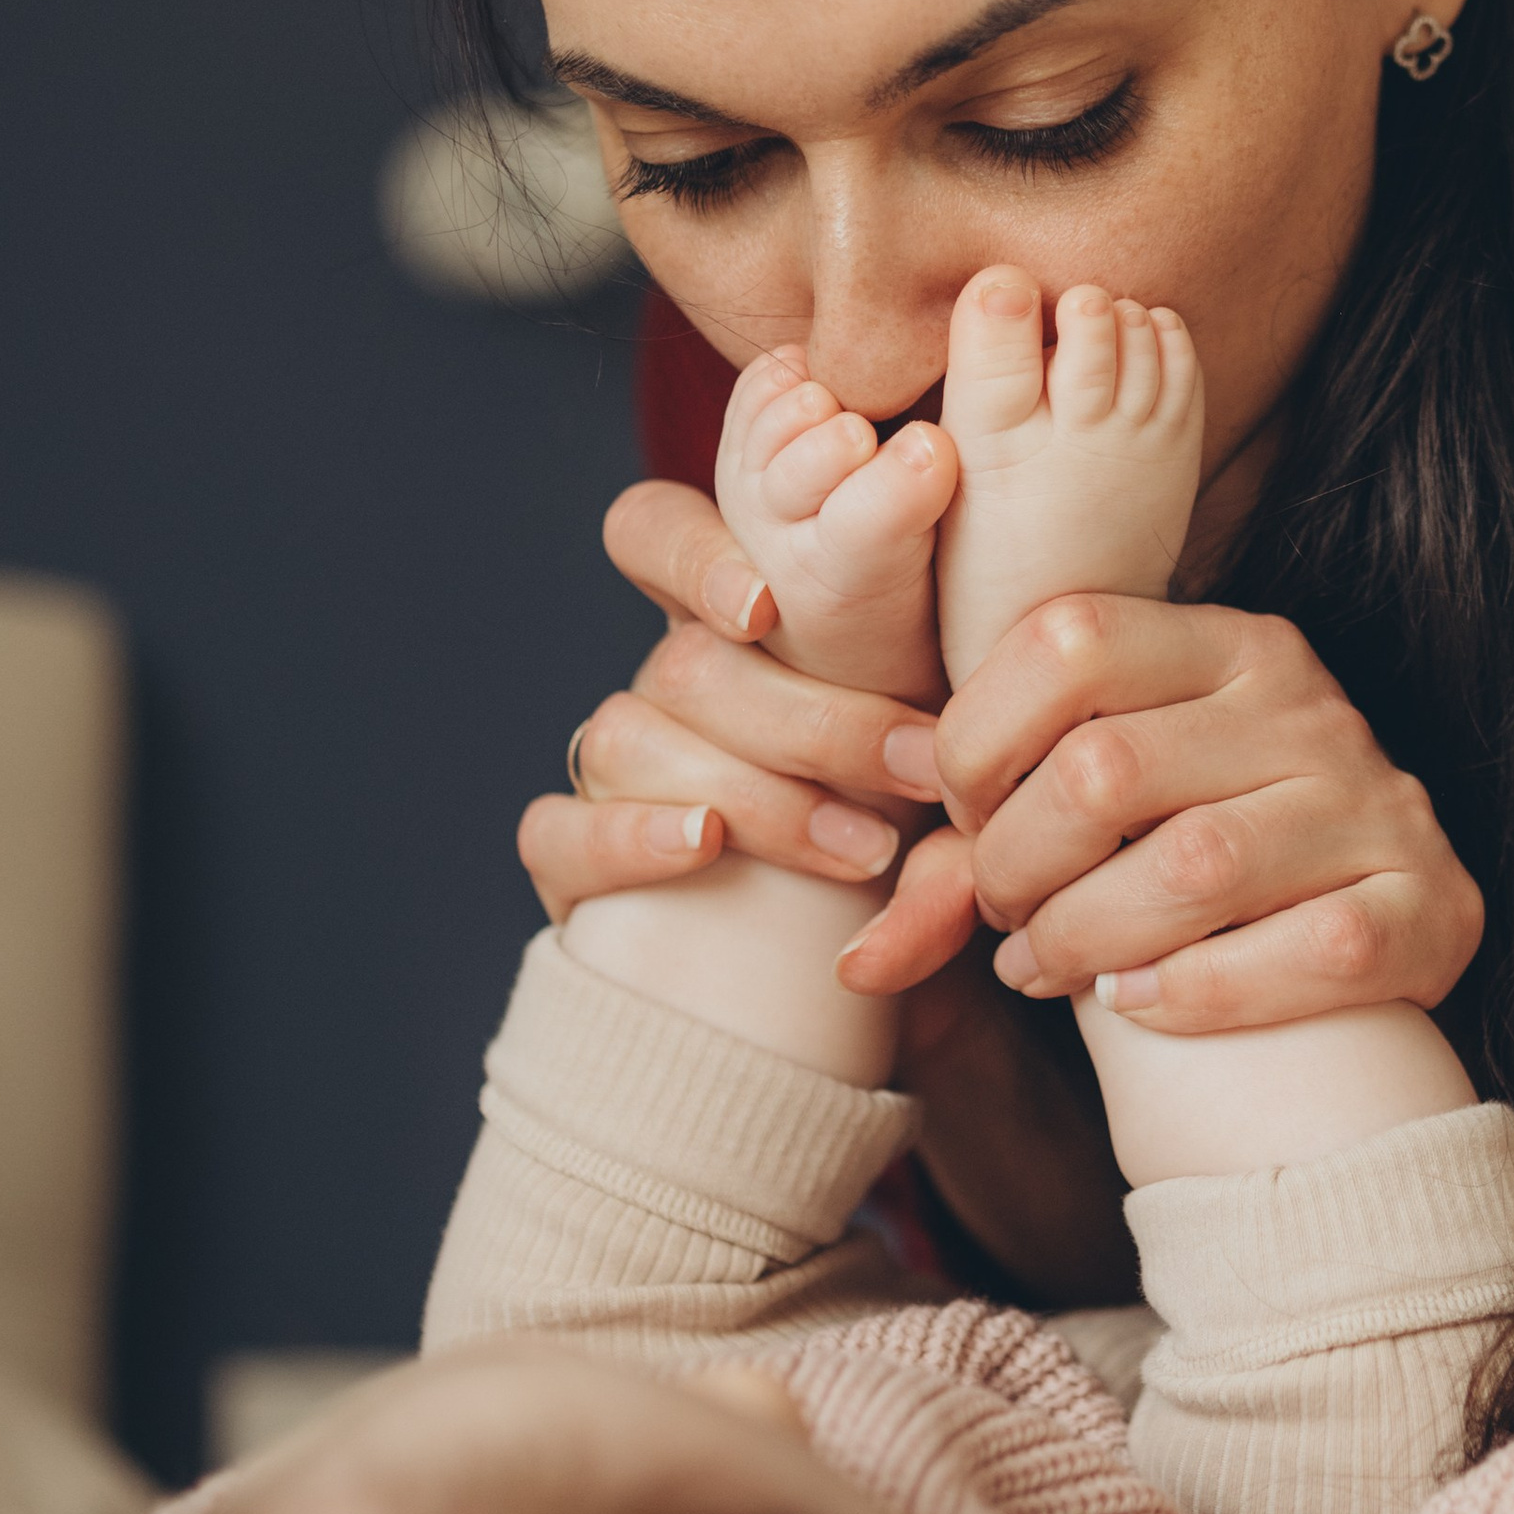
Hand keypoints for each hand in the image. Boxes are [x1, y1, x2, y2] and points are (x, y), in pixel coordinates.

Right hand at [517, 480, 947, 923]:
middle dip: (817, 725)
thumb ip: (954, 718)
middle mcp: (666, 685)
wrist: (893, 980)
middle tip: (920, 773)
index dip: (692, 556)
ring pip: (631, 739)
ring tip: (866, 851)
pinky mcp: (574, 862)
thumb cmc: (928, 832)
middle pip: (688, 666)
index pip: (656, 533)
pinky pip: (558, 831)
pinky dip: (628, 836)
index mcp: (738, 624)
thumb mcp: (955, 765)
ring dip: (762, 796)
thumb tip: (953, 639)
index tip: (767, 608)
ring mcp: (614, 771)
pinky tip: (703, 847)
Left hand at [844, 591, 1485, 1031]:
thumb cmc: (1194, 855)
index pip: (1067, 638)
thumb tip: (858, 960)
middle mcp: (1307, 704)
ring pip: (1192, 867)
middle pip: (1106, 768)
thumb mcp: (1095, 815)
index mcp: (1225, 640)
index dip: (979, 741)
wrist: (1375, 929)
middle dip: (1015, 865)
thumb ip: (972, 858)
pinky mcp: (1429, 905)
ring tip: (1047, 968)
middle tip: (1004, 917)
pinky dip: (1199, 992)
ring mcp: (1377, 802)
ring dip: (1083, 939)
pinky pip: (1305, 950)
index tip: (966, 816)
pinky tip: (1140, 1006)